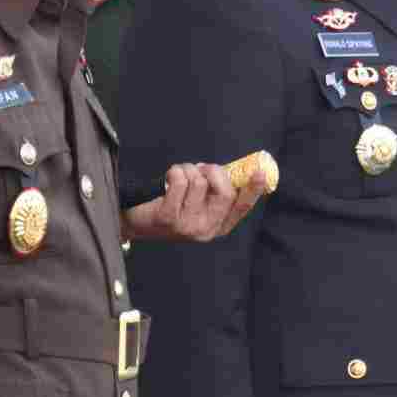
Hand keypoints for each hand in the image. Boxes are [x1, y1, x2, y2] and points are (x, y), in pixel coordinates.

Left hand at [120, 161, 266, 241]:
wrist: (136, 222)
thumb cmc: (171, 206)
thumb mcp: (198, 203)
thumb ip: (216, 191)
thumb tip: (230, 170)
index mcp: (218, 226)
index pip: (242, 207)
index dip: (254, 189)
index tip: (260, 172)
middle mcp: (206, 229)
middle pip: (225, 191)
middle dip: (214, 171)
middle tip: (202, 167)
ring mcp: (187, 226)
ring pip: (200, 182)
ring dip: (189, 169)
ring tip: (180, 175)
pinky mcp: (169, 218)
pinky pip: (181, 180)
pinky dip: (175, 171)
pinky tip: (168, 178)